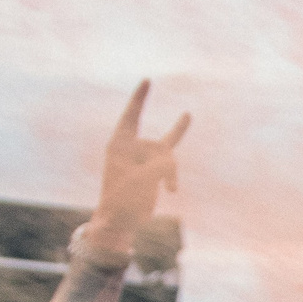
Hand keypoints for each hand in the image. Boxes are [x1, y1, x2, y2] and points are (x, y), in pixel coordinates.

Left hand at [80, 81, 190, 263]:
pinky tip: (172, 189)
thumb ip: (161, 167)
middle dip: (163, 164)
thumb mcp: (142, 182)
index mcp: (119, 145)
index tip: (148, 80)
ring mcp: (145, 158)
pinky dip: (173, 175)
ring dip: (171, 175)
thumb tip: (173, 163)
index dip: (140, 97)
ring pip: (169, 158)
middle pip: (158, 147)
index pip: (132, 115)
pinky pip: (171, 163)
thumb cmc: (122, 199)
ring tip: (170, 191)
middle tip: (183, 124)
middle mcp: (132, 148)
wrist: (119, 221)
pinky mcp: (155, 170)